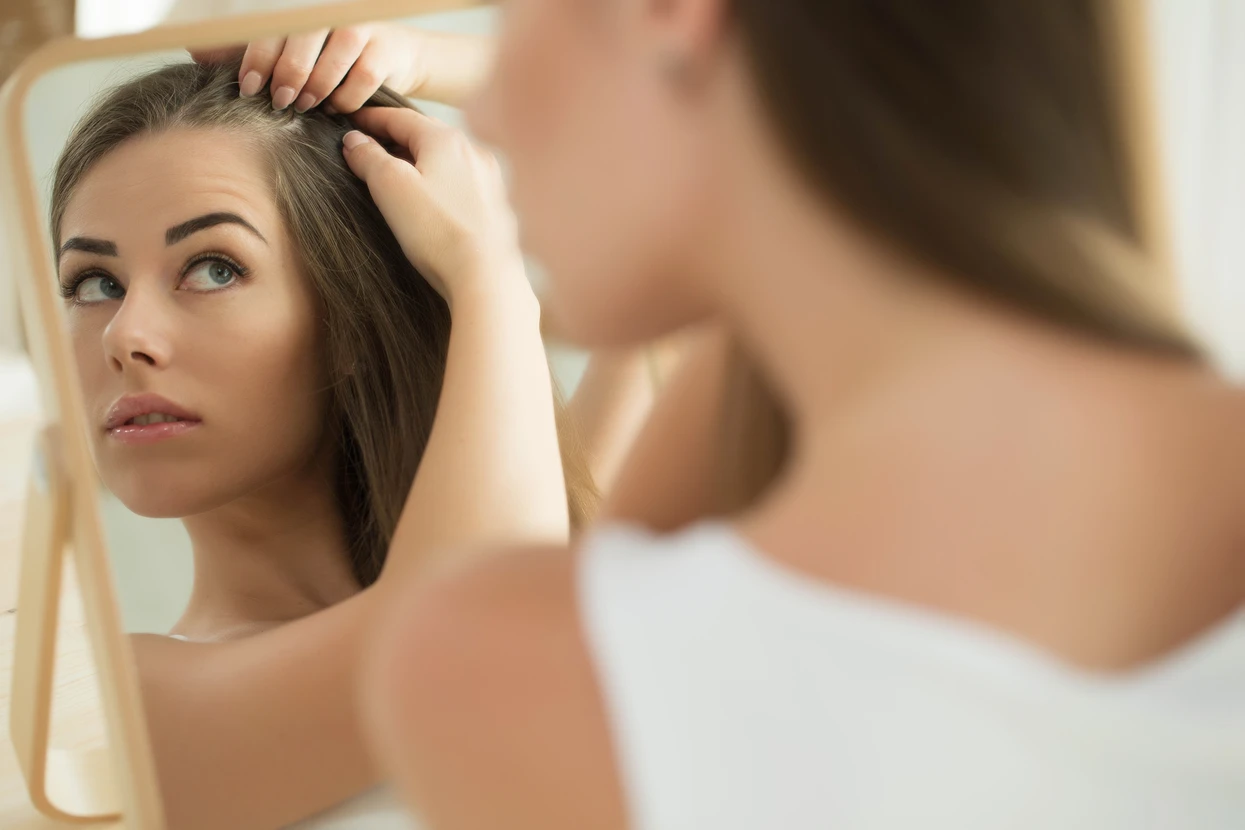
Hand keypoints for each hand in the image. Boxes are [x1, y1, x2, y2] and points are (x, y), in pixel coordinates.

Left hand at [190, 24, 426, 113]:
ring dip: (313, 91)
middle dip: (285, 77)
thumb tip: (196, 49)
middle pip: (299, 42)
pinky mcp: (384, 52)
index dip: (257, 56)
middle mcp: (331, 11)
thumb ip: (249, 45)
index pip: (273, 25)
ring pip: (329, 65)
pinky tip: (335, 107)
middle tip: (278, 101)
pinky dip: (343, 101)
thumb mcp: (291, 45)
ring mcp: (360, 28)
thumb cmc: (331, 53)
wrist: (396, 54)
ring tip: (305, 105)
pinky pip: (357, 83)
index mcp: (305, 7)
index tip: (247, 86)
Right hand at [342, 108, 530, 310]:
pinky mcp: (495, 206)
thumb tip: (355, 140)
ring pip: (445, 158)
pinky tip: (429, 197)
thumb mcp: (391, 188)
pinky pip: (460, 181)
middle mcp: (474, 152)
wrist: (487, 277)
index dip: (372, 118)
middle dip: (395, 136)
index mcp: (446, 140)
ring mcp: (489, 179)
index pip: (401, 117)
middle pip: (426, 134)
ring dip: (418, 159)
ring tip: (395, 171)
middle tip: (369, 144)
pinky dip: (438, 180)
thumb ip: (369, 158)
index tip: (351, 120)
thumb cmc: (438, 232)